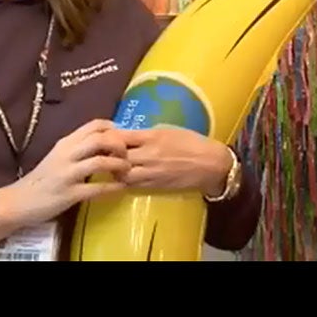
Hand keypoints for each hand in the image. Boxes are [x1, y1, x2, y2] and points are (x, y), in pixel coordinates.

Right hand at [8, 119, 130, 225]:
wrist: (18, 201)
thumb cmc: (42, 178)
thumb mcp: (59, 155)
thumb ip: (78, 147)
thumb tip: (105, 141)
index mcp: (66, 142)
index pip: (94, 124)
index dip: (114, 129)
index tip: (122, 137)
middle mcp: (67, 154)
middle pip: (100, 139)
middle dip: (119, 145)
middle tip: (126, 155)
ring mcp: (67, 174)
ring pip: (100, 162)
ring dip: (119, 166)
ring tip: (126, 172)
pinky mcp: (69, 194)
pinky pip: (97, 188)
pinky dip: (113, 187)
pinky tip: (120, 188)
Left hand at [115, 126, 231, 195]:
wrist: (211, 164)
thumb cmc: (193, 142)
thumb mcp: (169, 130)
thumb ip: (147, 134)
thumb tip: (128, 136)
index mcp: (153, 136)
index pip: (120, 137)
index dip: (109, 138)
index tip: (106, 137)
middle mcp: (149, 154)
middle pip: (116, 156)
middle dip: (108, 155)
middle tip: (105, 153)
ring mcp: (151, 172)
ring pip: (121, 174)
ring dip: (115, 170)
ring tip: (115, 166)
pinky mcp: (154, 186)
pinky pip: (132, 185)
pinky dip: (125, 181)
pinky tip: (126, 177)